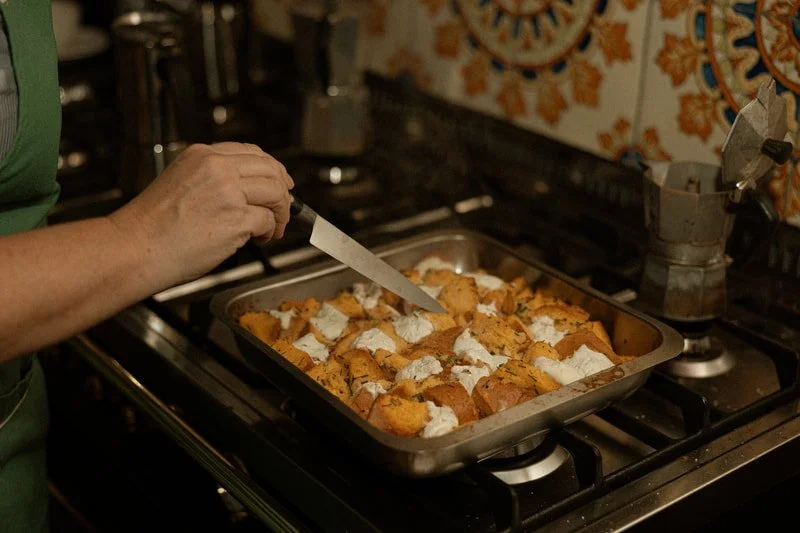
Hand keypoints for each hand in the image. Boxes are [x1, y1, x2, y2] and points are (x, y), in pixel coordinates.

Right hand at [109, 142, 293, 285]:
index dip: (273, 169)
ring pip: (276, 193)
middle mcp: (217, 168)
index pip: (251, 153)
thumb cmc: (152, 226)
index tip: (281, 182)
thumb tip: (247, 190)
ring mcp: (228, 191)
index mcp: (202, 155)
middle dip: (283, 191)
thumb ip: (213, 179)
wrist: (135, 248)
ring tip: (273, 228)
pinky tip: (260, 239)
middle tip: (285, 209)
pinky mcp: (236, 217)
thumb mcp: (180, 182)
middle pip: (270, 170)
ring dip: (281, 213)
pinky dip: (271, 231)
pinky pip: (268, 220)